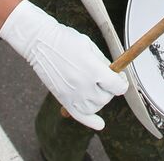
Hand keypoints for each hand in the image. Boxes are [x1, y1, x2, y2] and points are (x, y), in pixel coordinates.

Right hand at [0, 0, 126, 130]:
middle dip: (110, 89)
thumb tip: (112, 73)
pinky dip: (91, 121)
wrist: (41, 43)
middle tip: (107, 81)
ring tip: (97, 90)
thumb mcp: (90, 45)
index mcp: (94, 70)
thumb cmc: (64, 40)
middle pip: (107, 98)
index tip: (121, 79)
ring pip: (95, 107)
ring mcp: (73, 94)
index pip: (117, 86)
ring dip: (100, 100)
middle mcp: (84, 86)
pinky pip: (80, 116)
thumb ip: (103, 62)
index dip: (122, 83)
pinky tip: (99, 123)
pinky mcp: (63, 99)